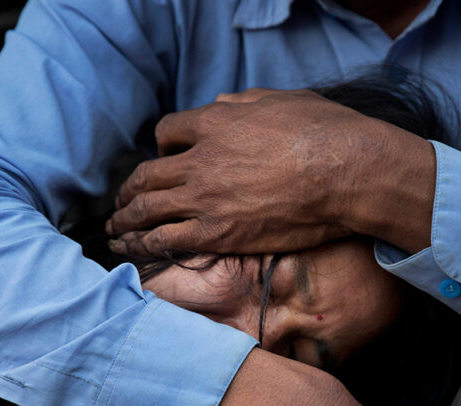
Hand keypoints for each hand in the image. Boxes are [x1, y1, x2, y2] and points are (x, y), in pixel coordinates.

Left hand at [106, 88, 434, 256]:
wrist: (344, 172)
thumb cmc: (326, 132)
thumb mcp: (282, 100)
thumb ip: (244, 104)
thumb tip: (222, 108)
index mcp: (215, 122)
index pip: (167, 132)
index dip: (162, 146)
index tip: (163, 157)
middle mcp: (199, 160)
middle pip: (147, 174)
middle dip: (130, 189)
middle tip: (122, 200)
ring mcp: (203, 199)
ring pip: (146, 209)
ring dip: (125, 219)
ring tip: (115, 228)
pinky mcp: (215, 233)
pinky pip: (164, 240)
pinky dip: (143, 245)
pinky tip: (134, 251)